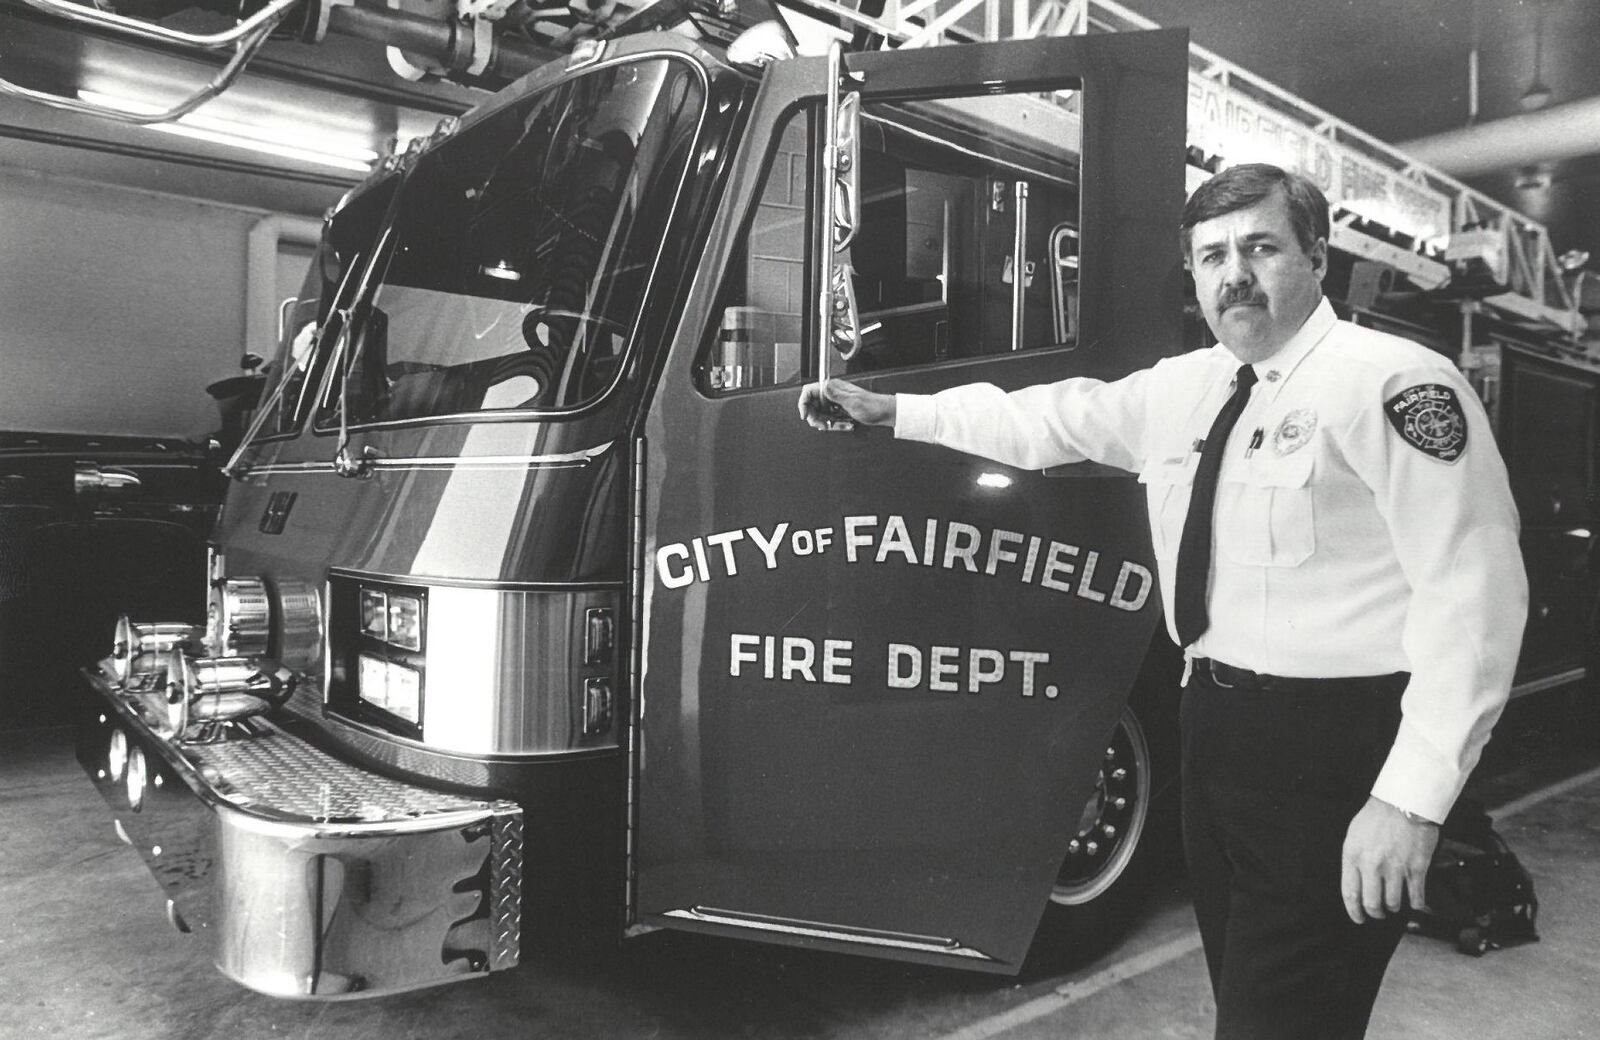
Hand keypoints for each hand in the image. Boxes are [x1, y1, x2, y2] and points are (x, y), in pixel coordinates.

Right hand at [797, 378, 895, 430]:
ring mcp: (835, 402)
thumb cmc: (872, 405)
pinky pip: (829, 419)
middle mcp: (832, 394)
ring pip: (820, 414)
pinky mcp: (839, 410)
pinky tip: (844, 424)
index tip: (804, 415)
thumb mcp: (852, 401)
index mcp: (833, 387)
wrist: (884, 413)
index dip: (803, 402)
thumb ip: (835, 394)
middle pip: (812, 405)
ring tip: (835, 425)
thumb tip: (822, 387)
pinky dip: (834, 424)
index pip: (809, 391)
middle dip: (814, 417)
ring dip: (825, 422)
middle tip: (822, 425)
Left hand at [1340, 796, 1439, 923]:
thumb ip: (1354, 858)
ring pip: (1393, 903)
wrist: (1405, 800)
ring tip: (1395, 903)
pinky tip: (1416, 903)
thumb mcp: (1354, 834)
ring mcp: (1395, 868)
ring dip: (1394, 907)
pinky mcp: (1417, 868)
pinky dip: (1416, 904)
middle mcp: (1372, 865)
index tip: (1359, 918)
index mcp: (1353, 856)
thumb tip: (1356, 881)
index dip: (1354, 911)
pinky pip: (1416, 897)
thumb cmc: (1378, 815)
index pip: (1350, 894)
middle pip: (1372, 903)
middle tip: (1378, 913)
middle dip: (1375, 913)